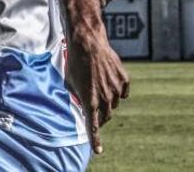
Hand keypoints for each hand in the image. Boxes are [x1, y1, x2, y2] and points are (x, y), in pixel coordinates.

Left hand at [66, 29, 129, 154]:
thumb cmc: (75, 63)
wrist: (88, 43)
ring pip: (114, 103)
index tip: (98, 151)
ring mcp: (116, 89)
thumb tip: (83, 105)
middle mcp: (105, 97)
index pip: (93, 125)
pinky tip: (109, 81)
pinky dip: (117, 91)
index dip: (95, 139)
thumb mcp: (70, 83)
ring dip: (107, 101)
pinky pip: (123, 92)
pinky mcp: (124, 79)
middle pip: (106, 116)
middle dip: (100, 117)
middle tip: (95, 112)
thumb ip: (78, 97)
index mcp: (90, 100)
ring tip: (97, 86)